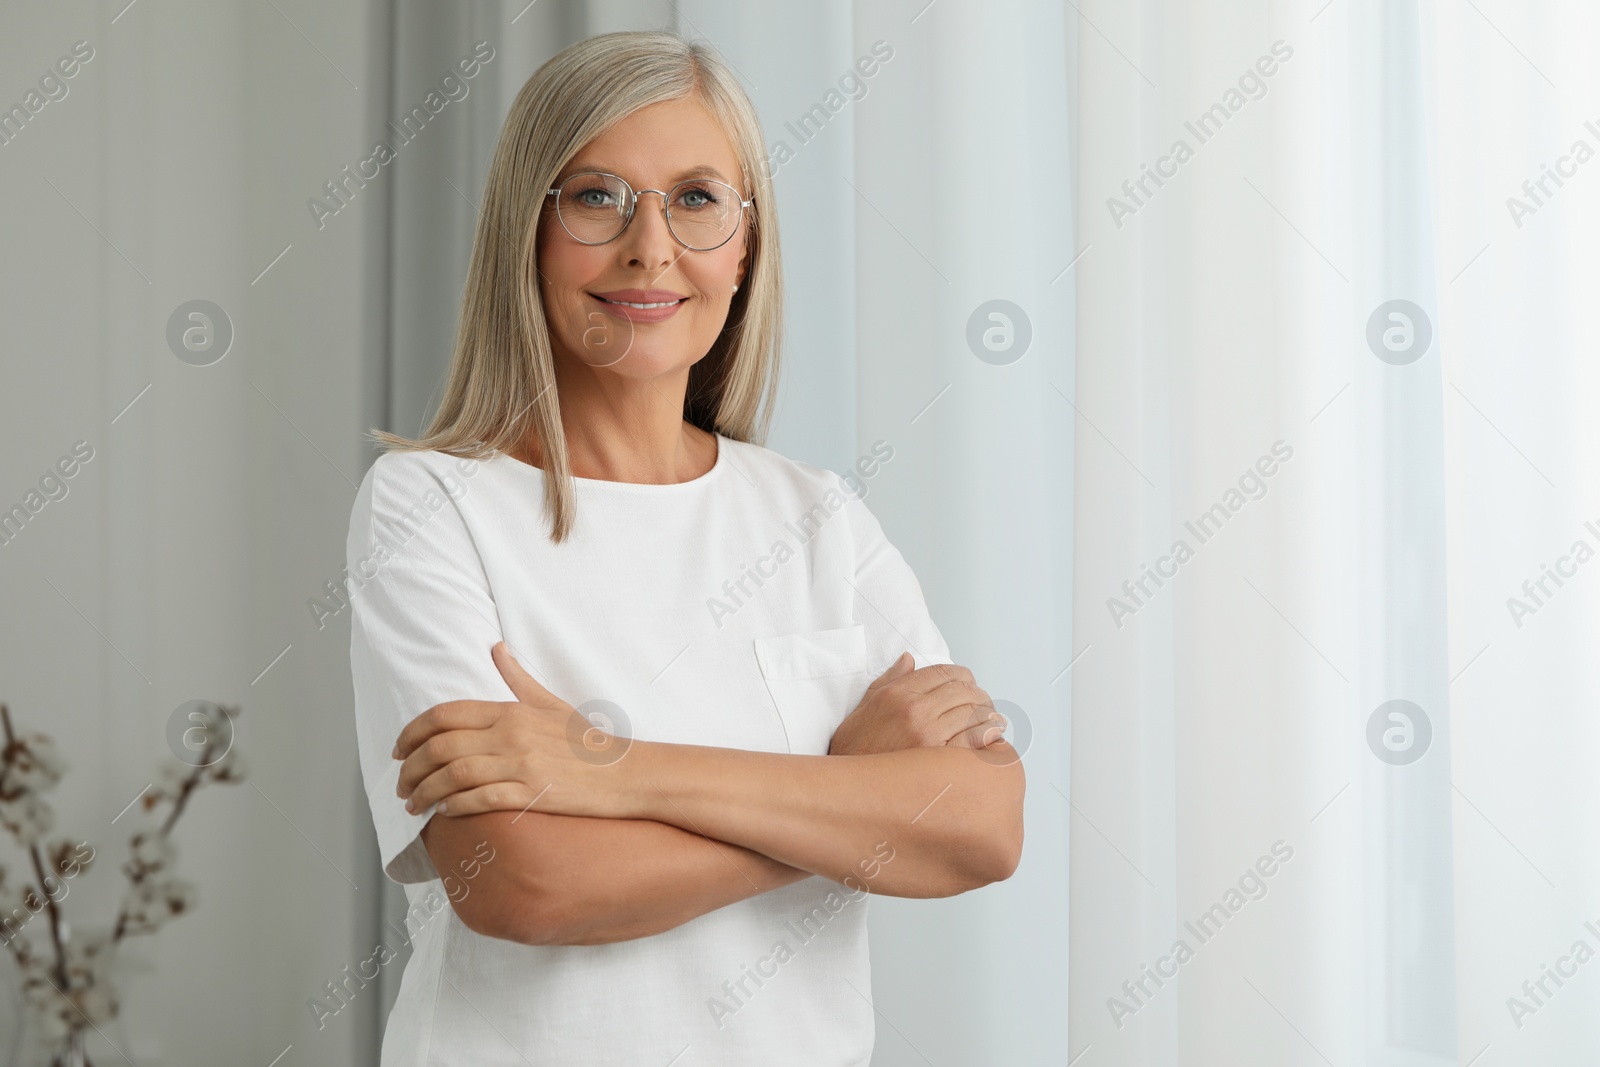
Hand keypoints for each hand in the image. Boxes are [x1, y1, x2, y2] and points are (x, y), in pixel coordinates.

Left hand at [394, 642, 622, 818]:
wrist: (626, 773)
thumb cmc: (589, 742)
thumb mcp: (551, 703)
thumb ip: (518, 678)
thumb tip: (496, 647)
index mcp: (511, 711)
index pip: (445, 715)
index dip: (412, 732)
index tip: (398, 750)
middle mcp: (511, 734)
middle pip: (441, 746)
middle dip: (410, 768)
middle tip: (400, 785)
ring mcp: (521, 765)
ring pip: (453, 775)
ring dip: (424, 792)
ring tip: (413, 805)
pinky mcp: (532, 794)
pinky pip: (481, 799)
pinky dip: (455, 806)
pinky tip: (445, 813)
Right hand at [828, 654, 1005, 755]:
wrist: (845, 787)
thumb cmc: (853, 750)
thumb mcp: (864, 707)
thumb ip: (889, 680)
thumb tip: (908, 660)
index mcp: (897, 693)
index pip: (944, 672)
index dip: (963, 677)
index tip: (969, 685)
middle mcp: (914, 709)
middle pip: (964, 691)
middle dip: (979, 696)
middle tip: (985, 704)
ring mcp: (928, 735)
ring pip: (974, 713)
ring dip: (988, 716)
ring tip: (993, 722)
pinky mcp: (938, 761)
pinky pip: (975, 740)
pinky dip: (987, 737)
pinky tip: (991, 739)